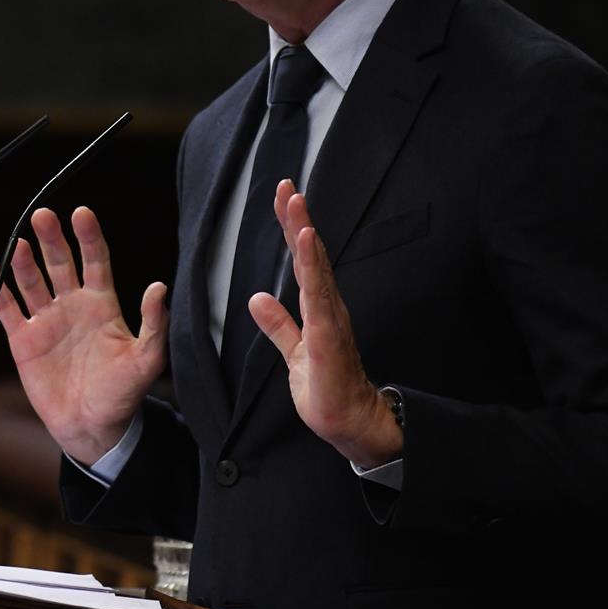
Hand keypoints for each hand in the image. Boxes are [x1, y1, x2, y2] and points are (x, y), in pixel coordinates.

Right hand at [0, 206, 166, 465]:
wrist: (91, 427)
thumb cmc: (122, 394)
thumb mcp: (146, 360)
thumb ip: (153, 324)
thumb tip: (159, 287)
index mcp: (102, 305)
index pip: (95, 261)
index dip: (89, 237)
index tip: (82, 213)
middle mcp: (72, 305)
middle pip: (59, 262)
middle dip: (52, 239)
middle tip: (43, 215)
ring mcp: (46, 320)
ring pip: (31, 280)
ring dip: (23, 259)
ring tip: (19, 241)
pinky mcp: (23, 339)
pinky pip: (5, 306)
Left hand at [248, 181, 400, 467]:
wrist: (350, 423)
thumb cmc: (327, 390)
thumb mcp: (294, 354)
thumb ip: (278, 325)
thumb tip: (257, 297)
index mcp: (318, 309)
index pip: (302, 261)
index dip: (291, 229)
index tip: (283, 198)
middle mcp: (327, 307)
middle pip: (310, 255)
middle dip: (298, 220)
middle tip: (288, 185)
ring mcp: (330, 320)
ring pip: (316, 269)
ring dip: (305, 235)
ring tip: (296, 203)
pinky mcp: (329, 337)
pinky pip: (319, 296)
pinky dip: (312, 266)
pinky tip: (306, 243)